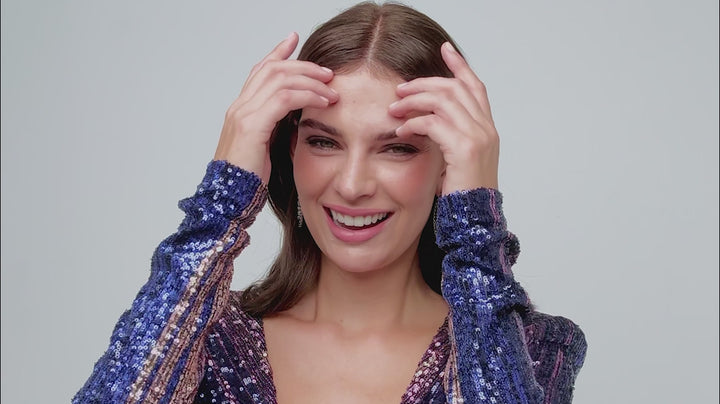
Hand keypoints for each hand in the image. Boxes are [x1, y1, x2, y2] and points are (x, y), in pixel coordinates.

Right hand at [214, 32, 338, 182]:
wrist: (229, 200)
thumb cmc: (248, 180)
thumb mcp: (265, 148)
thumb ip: (276, 129)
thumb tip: (297, 119)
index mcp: (241, 110)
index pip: (260, 71)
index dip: (278, 53)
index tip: (294, 40)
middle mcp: (240, 107)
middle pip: (272, 69)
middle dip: (303, 66)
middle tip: (327, 71)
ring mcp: (243, 114)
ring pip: (280, 79)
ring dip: (310, 81)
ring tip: (331, 89)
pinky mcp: (252, 125)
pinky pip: (285, 98)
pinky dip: (307, 95)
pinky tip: (323, 101)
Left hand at [389, 42, 498, 194]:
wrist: (474, 222)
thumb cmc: (461, 196)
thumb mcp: (457, 161)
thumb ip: (448, 138)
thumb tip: (425, 122)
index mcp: (486, 130)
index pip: (475, 87)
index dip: (460, 66)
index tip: (444, 48)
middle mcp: (486, 129)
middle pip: (455, 88)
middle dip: (424, 83)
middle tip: (400, 89)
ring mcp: (477, 138)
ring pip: (444, 100)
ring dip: (415, 100)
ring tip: (394, 108)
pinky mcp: (464, 149)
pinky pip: (433, 123)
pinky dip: (414, 123)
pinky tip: (400, 129)